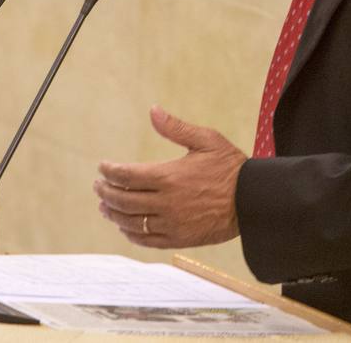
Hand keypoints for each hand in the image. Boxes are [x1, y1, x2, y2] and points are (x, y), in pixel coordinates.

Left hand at [94, 106, 246, 248]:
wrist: (253, 201)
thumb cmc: (231, 167)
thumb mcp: (206, 140)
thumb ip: (175, 127)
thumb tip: (153, 110)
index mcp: (168, 176)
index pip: (126, 175)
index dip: (109, 171)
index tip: (102, 167)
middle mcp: (165, 202)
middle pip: (122, 200)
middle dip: (105, 192)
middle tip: (98, 186)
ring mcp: (171, 223)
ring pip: (131, 221)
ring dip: (113, 214)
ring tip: (104, 207)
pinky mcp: (178, 239)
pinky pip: (146, 240)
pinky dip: (131, 233)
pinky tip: (125, 227)